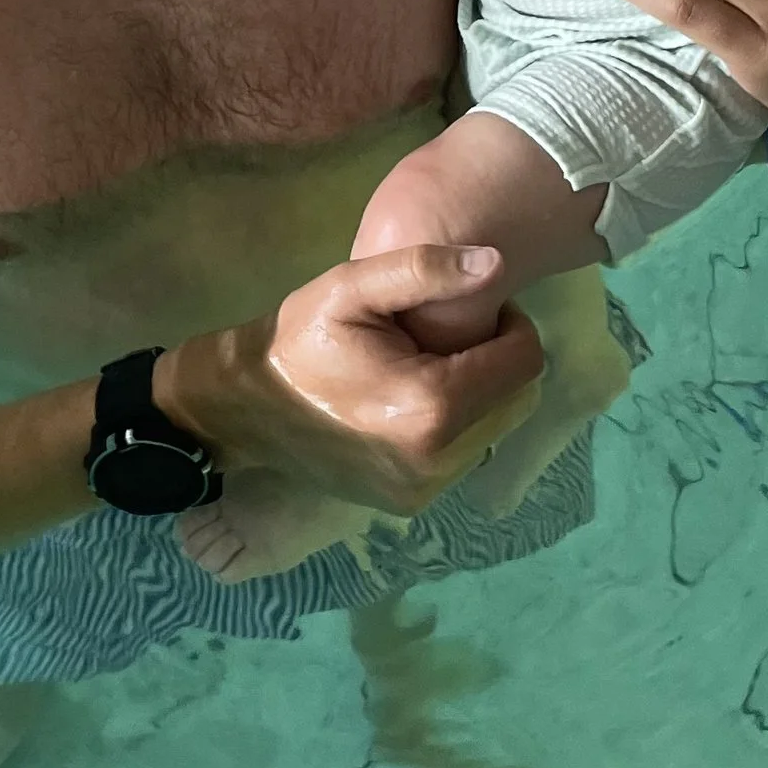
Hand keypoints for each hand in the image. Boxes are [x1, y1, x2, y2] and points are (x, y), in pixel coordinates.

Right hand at [158, 242, 545, 519]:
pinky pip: (465, 455)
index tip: (474, 307)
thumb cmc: (298, 341)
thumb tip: (495, 264)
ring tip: (429, 367)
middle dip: (498, 361)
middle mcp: (439, 460)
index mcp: (431, 405)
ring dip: (479, 394)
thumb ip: (423, 270)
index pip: (525, 361)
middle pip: (518, 399)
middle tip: (450, 336)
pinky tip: (413, 402)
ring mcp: (425, 490)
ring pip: (496, 428)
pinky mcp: (411, 503)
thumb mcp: (349, 287)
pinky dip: (456, 426)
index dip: (511, 324)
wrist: (243, 410)